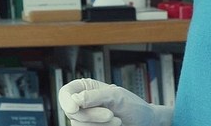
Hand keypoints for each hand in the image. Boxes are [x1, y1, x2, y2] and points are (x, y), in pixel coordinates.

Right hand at [58, 78, 172, 125]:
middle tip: (111, 115)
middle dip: (92, 116)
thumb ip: (95, 96)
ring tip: (117, 121)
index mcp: (86, 89)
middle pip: (72, 112)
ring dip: (100, 125)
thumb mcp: (116, 96)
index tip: (75, 107)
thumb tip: (75, 99)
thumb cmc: (133, 106)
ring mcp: (86, 120)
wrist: (145, 123)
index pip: (65, 93)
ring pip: (78, 125)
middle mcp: (83, 104)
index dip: (66, 101)